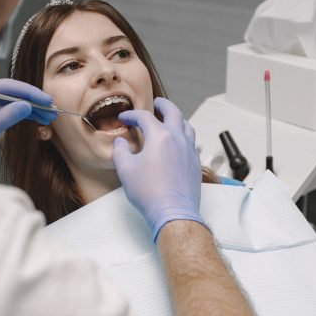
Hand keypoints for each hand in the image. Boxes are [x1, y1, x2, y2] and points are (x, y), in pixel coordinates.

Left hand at [0, 79, 55, 169]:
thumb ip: (6, 117)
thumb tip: (26, 106)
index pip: (9, 87)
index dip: (31, 94)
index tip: (48, 101)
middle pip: (11, 91)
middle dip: (32, 102)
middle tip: (51, 112)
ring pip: (8, 100)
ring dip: (27, 109)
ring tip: (46, 118)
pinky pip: (1, 107)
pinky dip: (16, 113)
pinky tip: (31, 119)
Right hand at [112, 97, 205, 241]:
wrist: (173, 212)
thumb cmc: (150, 193)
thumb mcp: (126, 170)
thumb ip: (121, 151)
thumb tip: (121, 143)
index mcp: (160, 136)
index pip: (144, 117)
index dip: (132, 115)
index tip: (124, 118)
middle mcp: (178, 139)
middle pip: (173, 112)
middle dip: (163, 105)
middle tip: (156, 103)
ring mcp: (189, 151)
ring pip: (186, 125)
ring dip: (177, 118)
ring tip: (170, 119)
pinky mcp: (195, 163)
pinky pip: (191, 142)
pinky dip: (184, 135)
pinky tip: (178, 143)